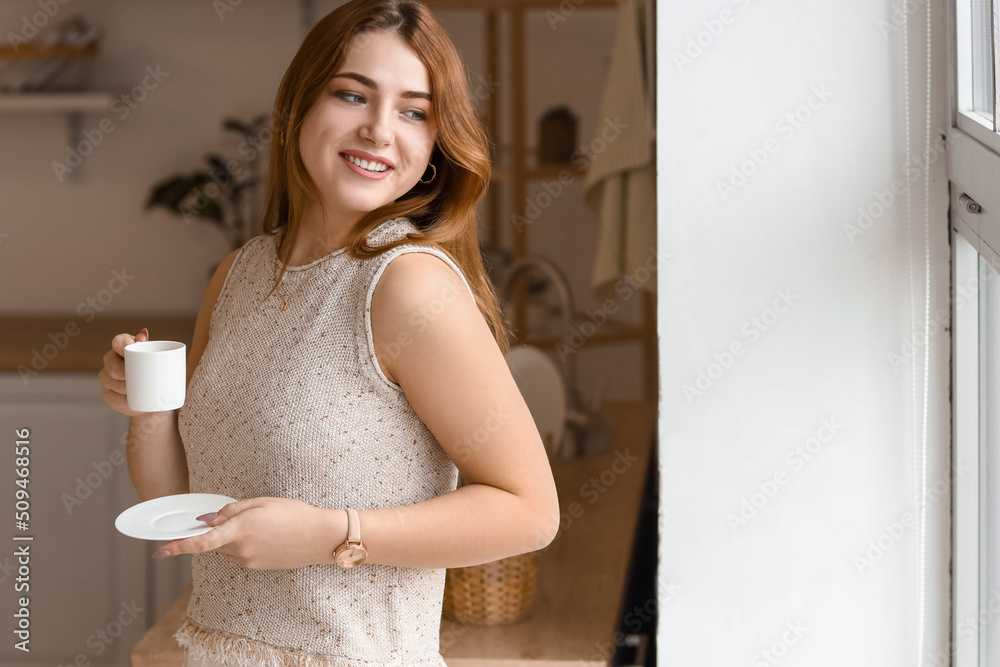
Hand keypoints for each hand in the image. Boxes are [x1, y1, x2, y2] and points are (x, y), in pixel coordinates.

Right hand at [99, 327, 152, 416]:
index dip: (124, 345)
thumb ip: (151, 346)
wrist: (154, 397)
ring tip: (141, 391)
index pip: (118, 342)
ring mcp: (107, 379)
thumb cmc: (155, 371)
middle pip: (113, 366)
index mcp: (121, 347)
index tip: (133, 352)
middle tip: (142, 378)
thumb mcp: (156, 358)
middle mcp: (110, 361)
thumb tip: (143, 333)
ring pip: (113, 383)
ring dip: (127, 388)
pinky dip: (124, 401)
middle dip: (126, 373)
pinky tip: (131, 401)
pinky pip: (114, 399)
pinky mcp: (108, 395)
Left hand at [151, 497, 344, 569]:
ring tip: (263, 524)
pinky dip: (245, 544)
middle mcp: (240, 549)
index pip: (201, 542)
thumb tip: (207, 520)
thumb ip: (231, 511)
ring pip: (227, 549)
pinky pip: (241, 555)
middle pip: (215, 542)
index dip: (178, 547)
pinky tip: (267, 535)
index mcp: (240, 530)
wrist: (320, 538)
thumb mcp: (262, 503)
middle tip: (243, 515)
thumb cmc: (295, 515)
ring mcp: (249, 561)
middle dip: (217, 530)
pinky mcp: (258, 567)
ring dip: (233, 537)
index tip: (160, 552)